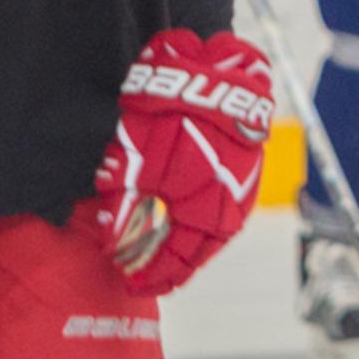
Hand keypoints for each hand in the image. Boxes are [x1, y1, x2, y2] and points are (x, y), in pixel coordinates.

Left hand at [98, 29, 273, 296]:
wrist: (212, 75)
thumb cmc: (170, 118)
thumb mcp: (135, 163)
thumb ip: (124, 208)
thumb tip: (113, 245)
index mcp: (203, 214)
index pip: (177, 262)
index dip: (151, 277)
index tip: (130, 283)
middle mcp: (227, 210)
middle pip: (197, 254)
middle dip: (170, 268)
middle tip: (146, 278)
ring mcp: (240, 192)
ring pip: (212, 236)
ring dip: (187, 249)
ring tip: (164, 257)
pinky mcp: (245, 173)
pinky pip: (222, 214)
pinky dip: (201, 227)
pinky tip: (185, 224)